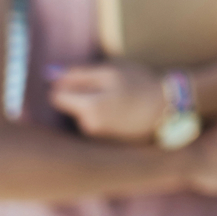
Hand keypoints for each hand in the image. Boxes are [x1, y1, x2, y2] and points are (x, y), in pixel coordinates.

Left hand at [47, 61, 165, 141]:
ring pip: (81, 116)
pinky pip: (94, 126)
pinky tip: (119, 113)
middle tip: (104, 88)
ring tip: (116, 100)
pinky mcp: (107, 144)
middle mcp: (88, 128)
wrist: (169, 109)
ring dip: (91, 107)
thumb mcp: (112, 71)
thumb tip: (48, 74)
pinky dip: (102, 118)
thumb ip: (78, 73)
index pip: (56, 96)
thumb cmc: (141, 85)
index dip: (67, 84)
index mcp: (87, 109)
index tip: (83, 80)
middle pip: (68, 108)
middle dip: (78, 97)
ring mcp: (98, 138)